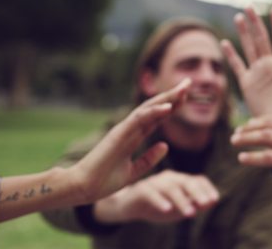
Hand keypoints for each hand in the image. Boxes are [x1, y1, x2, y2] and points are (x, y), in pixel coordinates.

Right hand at [69, 78, 191, 202]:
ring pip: (148, 109)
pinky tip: (169, 106)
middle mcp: (130, 129)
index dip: (172, 106)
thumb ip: (149, 158)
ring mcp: (124, 130)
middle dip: (172, 95)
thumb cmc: (104, 181)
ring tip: (183, 89)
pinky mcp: (118, 135)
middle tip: (189, 83)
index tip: (187, 96)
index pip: (156, 117)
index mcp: (133, 136)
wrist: (82, 188)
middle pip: (154, 107)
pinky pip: (139, 120)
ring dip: (166, 98)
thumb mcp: (134, 171)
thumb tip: (165, 145)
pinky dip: (154, 112)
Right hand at [93, 170, 219, 223]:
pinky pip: (151, 194)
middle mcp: (168, 178)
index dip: (207, 189)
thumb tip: (212, 202)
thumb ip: (193, 204)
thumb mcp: (176, 209)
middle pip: (186, 182)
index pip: (197, 180)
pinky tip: (167, 210)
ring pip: (170, 189)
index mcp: (179, 181)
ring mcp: (154, 182)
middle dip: (197, 193)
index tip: (214, 200)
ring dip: (182, 201)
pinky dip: (160, 201)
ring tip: (190, 213)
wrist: (126, 206)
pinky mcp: (140, 189)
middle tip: (206, 204)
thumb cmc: (155, 207)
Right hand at [221, 6, 271, 115]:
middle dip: (256, 22)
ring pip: (249, 47)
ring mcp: (257, 72)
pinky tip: (225, 43)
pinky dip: (231, 55)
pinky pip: (237, 65)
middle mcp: (270, 64)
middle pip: (262, 38)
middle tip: (249, 5)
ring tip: (239, 17)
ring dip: (244, 32)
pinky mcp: (246, 83)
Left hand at [230, 114, 271, 195]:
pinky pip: (268, 156)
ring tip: (234, 141)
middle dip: (251, 125)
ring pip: (265, 135)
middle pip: (270, 122)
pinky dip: (252, 157)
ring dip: (246, 138)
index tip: (253, 122)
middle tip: (238, 130)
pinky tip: (242, 159)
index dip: (265, 119)